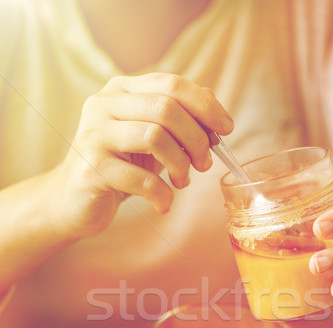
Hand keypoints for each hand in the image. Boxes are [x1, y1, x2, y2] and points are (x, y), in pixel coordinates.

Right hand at [52, 72, 233, 238]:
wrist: (73, 200)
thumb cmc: (119, 167)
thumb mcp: (149, 138)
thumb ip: (176, 119)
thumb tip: (213, 106)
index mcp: (121, 90)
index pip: (172, 85)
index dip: (206, 106)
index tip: (226, 129)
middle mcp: (104, 105)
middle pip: (167, 108)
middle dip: (197, 139)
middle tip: (203, 164)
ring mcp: (94, 135)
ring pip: (155, 137)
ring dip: (180, 165)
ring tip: (182, 183)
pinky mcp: (91, 169)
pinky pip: (141, 179)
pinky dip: (162, 195)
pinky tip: (164, 204)